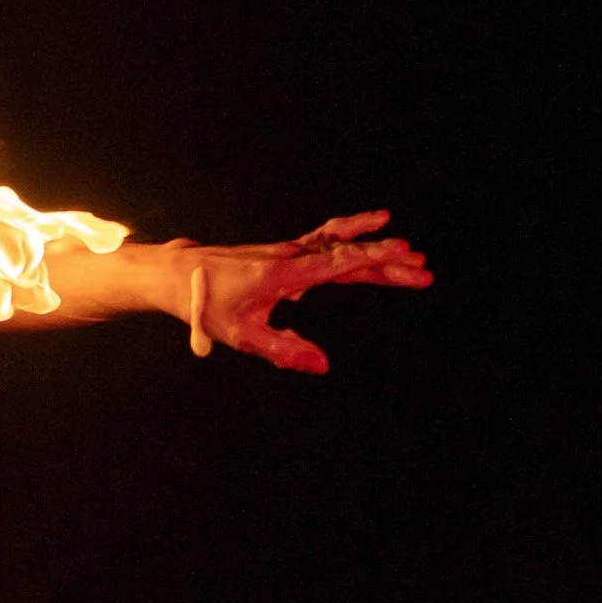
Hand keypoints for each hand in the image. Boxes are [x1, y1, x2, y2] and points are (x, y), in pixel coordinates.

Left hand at [181, 210, 429, 373]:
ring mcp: (287, 252)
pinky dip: (347, 237)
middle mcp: (290, 257)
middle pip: (348, 257)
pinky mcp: (282, 254)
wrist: (178, 275)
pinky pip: (322, 242)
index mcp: (284, 274)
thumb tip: (323, 365)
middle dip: (387, 263)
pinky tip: (366, 237)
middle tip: (423, 269)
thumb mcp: (241, 336)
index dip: (374, 260)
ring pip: (338, 247)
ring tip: (407, 251)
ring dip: (372, 249)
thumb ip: (283, 350)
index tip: (405, 255)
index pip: (338, 264)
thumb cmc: (206, 306)